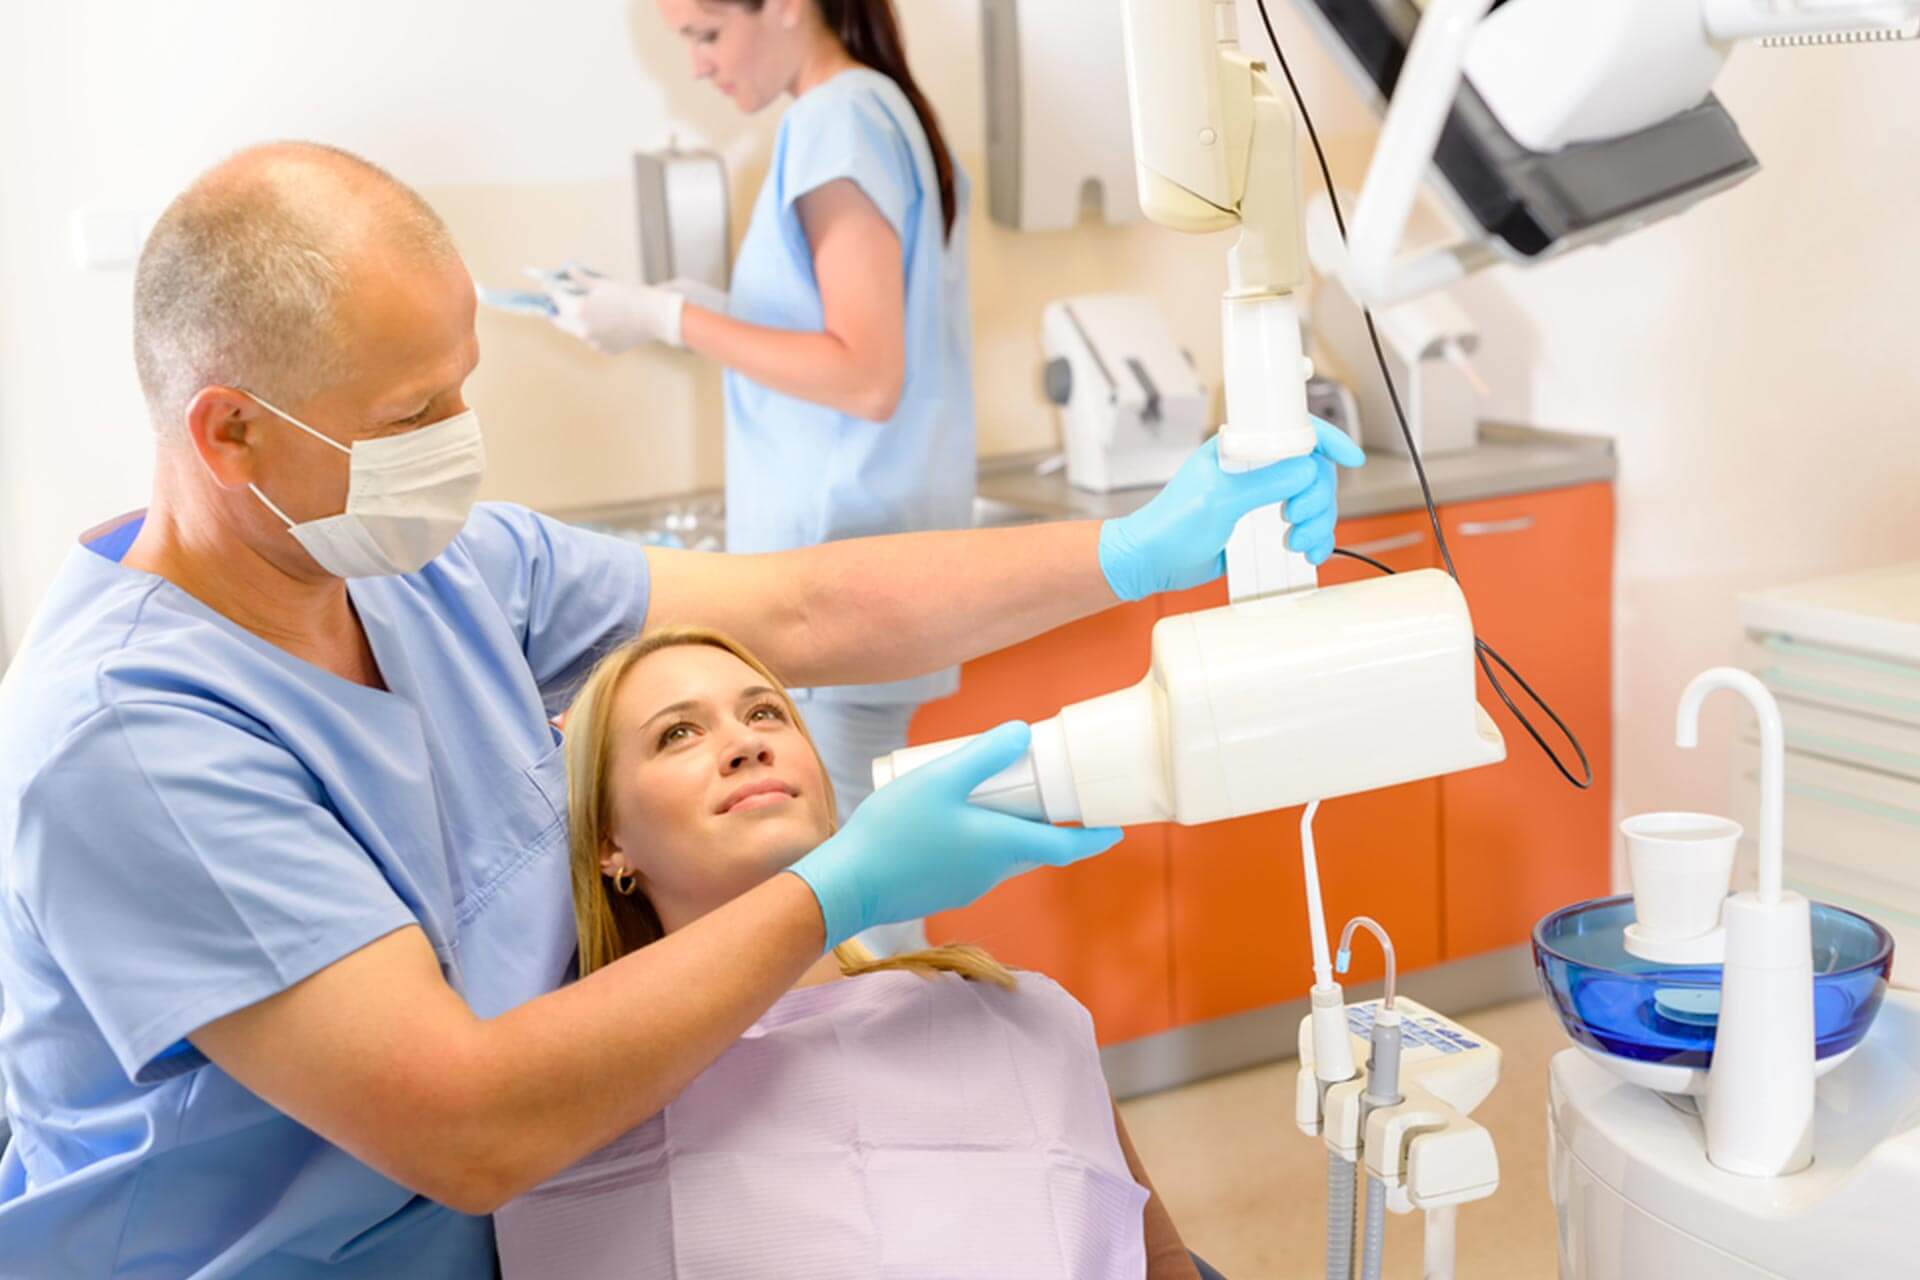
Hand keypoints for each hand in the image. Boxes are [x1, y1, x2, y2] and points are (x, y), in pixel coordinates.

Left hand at [550, 275, 687, 353]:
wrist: (655, 316)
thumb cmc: (630, 296)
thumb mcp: (603, 283)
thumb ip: (580, 279)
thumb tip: (568, 270)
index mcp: (578, 310)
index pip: (555, 297)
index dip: (552, 288)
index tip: (549, 282)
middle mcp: (582, 329)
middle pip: (559, 319)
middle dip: (558, 308)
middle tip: (560, 299)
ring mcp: (593, 342)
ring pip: (577, 330)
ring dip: (577, 320)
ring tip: (588, 309)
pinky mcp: (605, 350)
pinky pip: (594, 339)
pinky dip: (595, 330)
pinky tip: (607, 321)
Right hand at [786, 722, 1121, 948]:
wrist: (847, 886)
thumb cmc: (894, 831)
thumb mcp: (940, 778)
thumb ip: (983, 755)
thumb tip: (1023, 732)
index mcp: (1002, 846)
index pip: (1066, 848)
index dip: (1094, 839)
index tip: (1116, 830)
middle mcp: (993, 872)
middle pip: (1035, 850)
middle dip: (1048, 824)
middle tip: (1049, 791)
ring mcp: (967, 886)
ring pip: (1004, 856)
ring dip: (1012, 831)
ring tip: (998, 796)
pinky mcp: (943, 891)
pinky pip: (977, 864)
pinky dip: (983, 842)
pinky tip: (956, 819)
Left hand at [1097, 420, 1365, 601]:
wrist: (1152, 562)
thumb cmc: (1170, 525)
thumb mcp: (1219, 499)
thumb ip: (1265, 483)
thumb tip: (1306, 471)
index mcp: (1241, 449)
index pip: (1293, 432)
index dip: (1327, 440)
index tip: (1350, 458)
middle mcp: (1255, 470)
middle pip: (1313, 471)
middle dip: (1318, 497)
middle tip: (1296, 518)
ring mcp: (1261, 498)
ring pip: (1313, 502)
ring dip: (1317, 523)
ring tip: (1295, 542)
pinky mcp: (1263, 526)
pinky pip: (1304, 528)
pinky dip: (1314, 540)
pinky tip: (1307, 553)